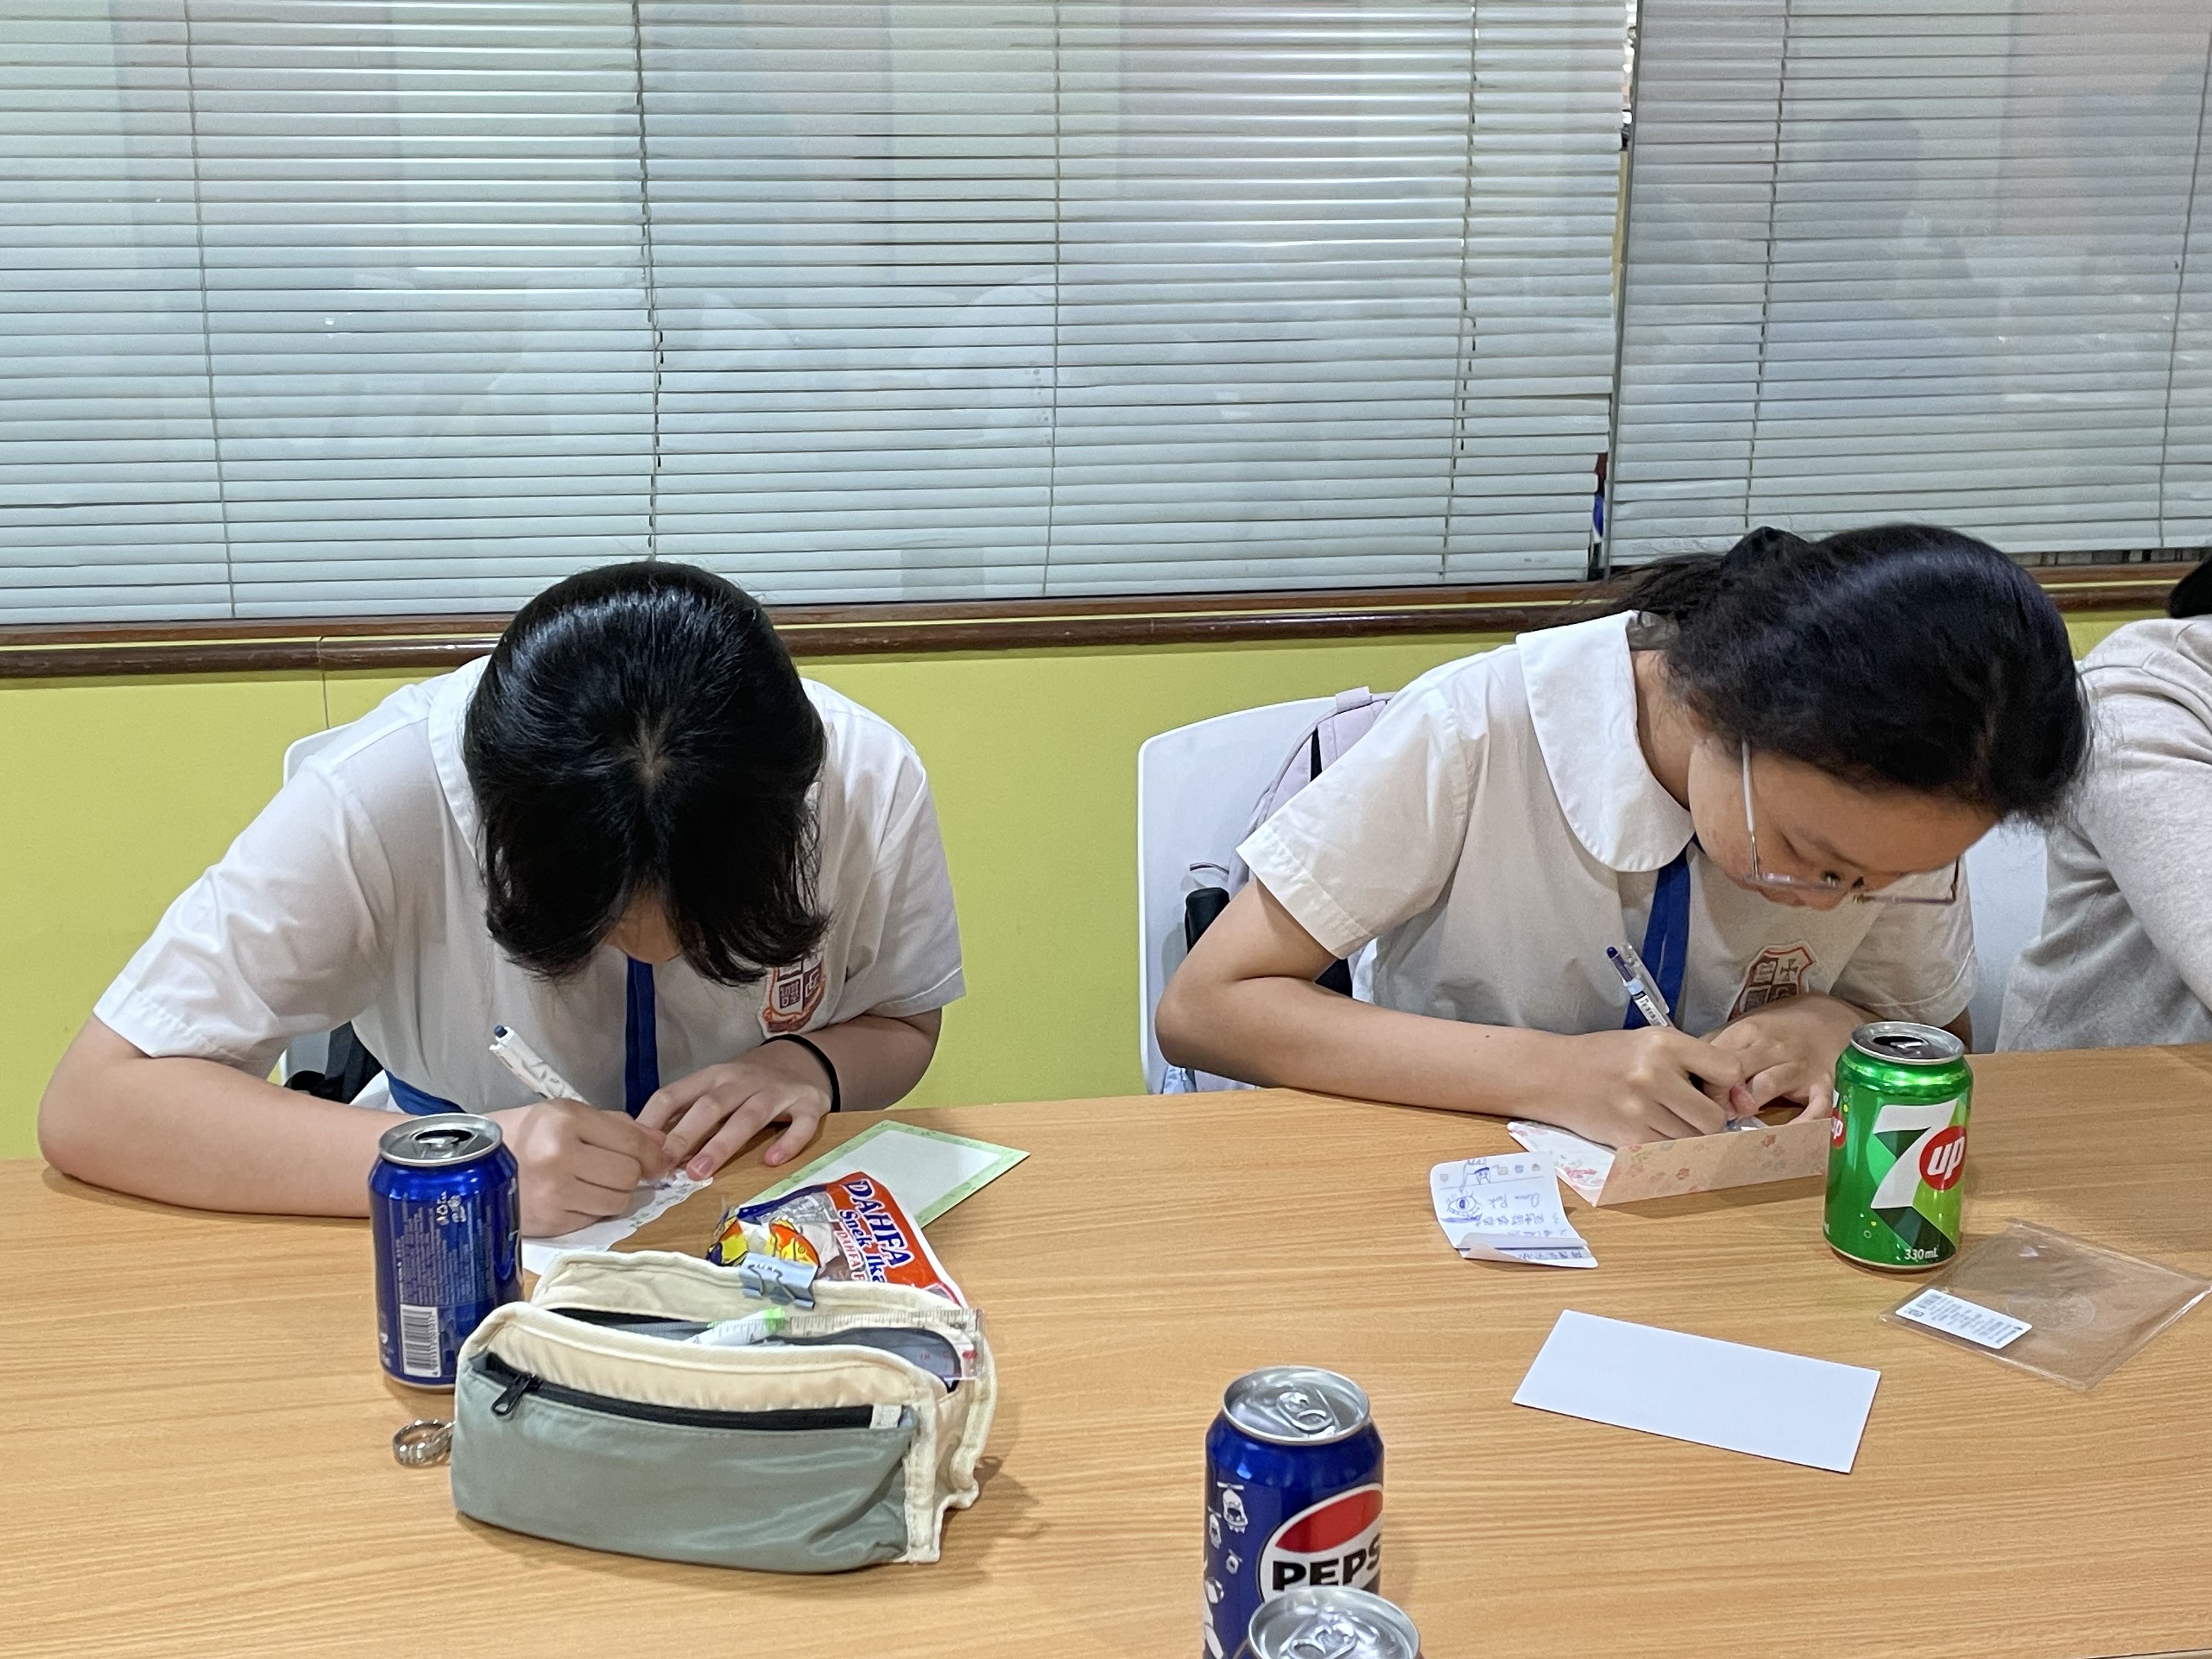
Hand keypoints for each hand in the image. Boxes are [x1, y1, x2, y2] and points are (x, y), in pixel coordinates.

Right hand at [487, 1098, 670, 1236]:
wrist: (475, 1162)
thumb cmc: (528, 1133)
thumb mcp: (570, 1114)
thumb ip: (620, 1128)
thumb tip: (662, 1146)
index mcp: (565, 1122)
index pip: (631, 1144)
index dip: (652, 1155)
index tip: (657, 1161)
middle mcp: (558, 1157)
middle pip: (628, 1176)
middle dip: (631, 1174)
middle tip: (616, 1168)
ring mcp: (551, 1194)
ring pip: (616, 1202)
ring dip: (614, 1194)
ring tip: (593, 1182)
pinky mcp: (548, 1223)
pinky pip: (592, 1219)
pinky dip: (591, 1208)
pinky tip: (573, 1195)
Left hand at [638, 1045, 835, 1179]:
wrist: (801, 1063)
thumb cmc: (746, 1088)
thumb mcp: (714, 1092)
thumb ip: (685, 1116)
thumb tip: (645, 1149)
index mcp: (712, 1077)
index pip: (674, 1094)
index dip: (653, 1121)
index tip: (637, 1151)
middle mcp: (742, 1081)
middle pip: (711, 1105)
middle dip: (686, 1135)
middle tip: (665, 1165)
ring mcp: (777, 1092)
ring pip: (750, 1116)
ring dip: (723, 1143)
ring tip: (701, 1172)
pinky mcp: (809, 1104)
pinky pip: (801, 1124)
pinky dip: (788, 1142)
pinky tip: (772, 1161)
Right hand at [1531, 1028, 1750, 1147]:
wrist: (1553, 1074)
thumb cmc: (1607, 1057)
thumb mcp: (1650, 1041)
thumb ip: (1693, 1061)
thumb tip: (1738, 1098)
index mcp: (1664, 1044)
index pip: (1729, 1070)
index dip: (1727, 1084)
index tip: (1713, 1088)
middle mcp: (1654, 1075)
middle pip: (1715, 1116)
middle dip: (1709, 1118)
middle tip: (1690, 1110)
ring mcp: (1640, 1109)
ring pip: (1694, 1139)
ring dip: (1688, 1134)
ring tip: (1665, 1117)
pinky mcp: (1628, 1138)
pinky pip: (1670, 1152)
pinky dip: (1668, 1146)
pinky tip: (1651, 1129)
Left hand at [1705, 995, 1866, 1122]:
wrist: (1827, 1019)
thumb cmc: (1776, 1031)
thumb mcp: (1742, 1029)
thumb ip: (1714, 1050)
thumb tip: (1685, 1075)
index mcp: (1747, 1033)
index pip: (1715, 1059)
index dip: (1703, 1083)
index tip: (1697, 1100)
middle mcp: (1772, 1047)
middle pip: (1736, 1070)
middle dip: (1721, 1096)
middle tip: (1713, 1114)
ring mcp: (1798, 1066)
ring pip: (1768, 1083)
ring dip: (1750, 1103)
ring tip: (1740, 1119)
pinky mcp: (1823, 1084)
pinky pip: (1816, 1107)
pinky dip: (1803, 1123)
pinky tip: (1787, 1136)